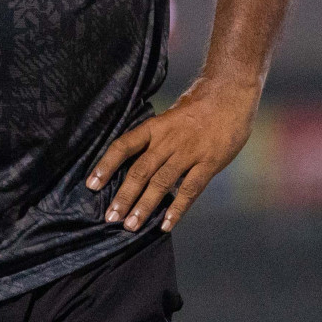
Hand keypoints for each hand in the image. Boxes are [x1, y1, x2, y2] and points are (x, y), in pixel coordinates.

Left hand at [85, 76, 259, 232]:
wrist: (230, 95)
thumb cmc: (198, 108)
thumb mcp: (170, 118)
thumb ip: (155, 140)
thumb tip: (136, 164)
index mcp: (154, 127)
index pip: (123, 146)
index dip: (106, 165)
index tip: (91, 185)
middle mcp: (167, 141)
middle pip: (140, 170)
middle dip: (123, 196)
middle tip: (110, 217)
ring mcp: (188, 152)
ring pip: (161, 183)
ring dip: (144, 206)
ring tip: (131, 225)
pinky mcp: (208, 163)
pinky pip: (189, 190)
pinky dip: (176, 209)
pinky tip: (165, 225)